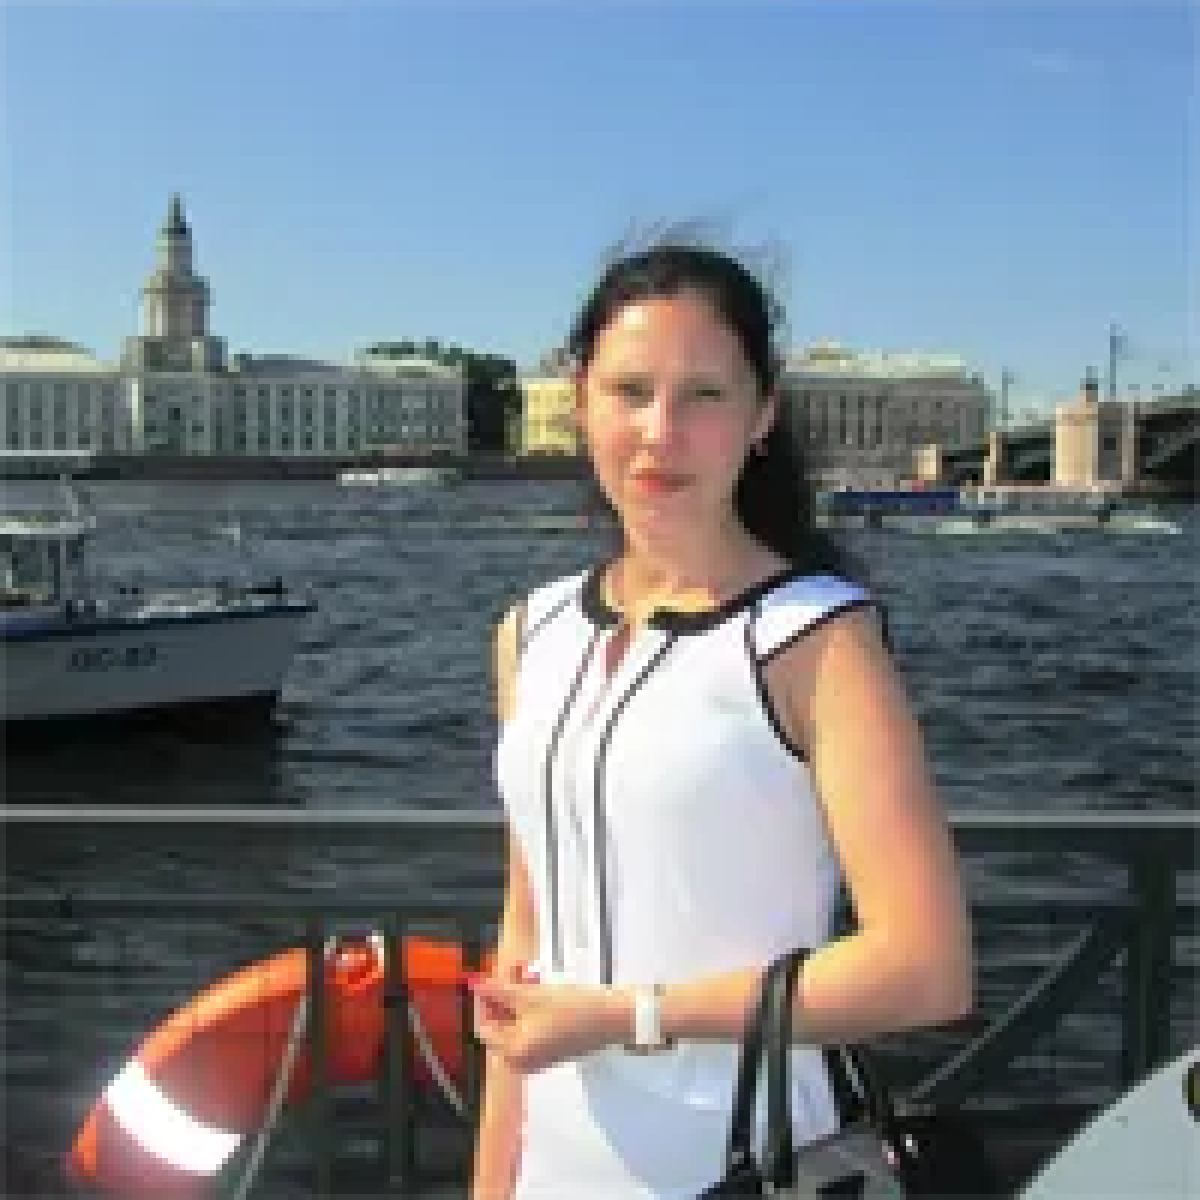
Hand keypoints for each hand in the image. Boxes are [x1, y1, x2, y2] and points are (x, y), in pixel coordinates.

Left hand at [469, 973, 628, 1072]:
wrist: (612, 1020)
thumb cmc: (571, 1009)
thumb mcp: (531, 996)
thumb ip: (499, 990)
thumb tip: (473, 983)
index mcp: (512, 1053)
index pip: (484, 1025)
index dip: (484, 999)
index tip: (491, 975)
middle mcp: (522, 1060)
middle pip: (501, 1024)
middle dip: (505, 993)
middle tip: (516, 966)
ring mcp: (537, 1056)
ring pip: (516, 1022)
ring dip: (518, 996)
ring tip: (530, 972)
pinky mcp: (551, 1048)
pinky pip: (530, 1027)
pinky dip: (530, 1007)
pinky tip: (540, 986)